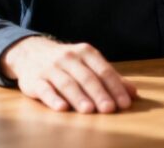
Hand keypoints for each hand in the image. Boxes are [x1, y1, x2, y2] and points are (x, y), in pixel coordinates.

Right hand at [0, 36, 137, 112]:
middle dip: (99, 93)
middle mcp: (68, 58)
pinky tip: (62, 108)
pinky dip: (53, 98)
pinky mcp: (34, 80)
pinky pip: (45, 89)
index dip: (115, 87)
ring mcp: (51, 68)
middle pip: (87, 78)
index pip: (103, 70)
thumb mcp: (89, 64)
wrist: (31, 52)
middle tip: (109, 109)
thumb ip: (110, 78)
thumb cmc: (67, 63)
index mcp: (85, 52)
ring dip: (78, 97)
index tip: (124, 103)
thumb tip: (133, 93)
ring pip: (67, 83)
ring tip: (89, 110)